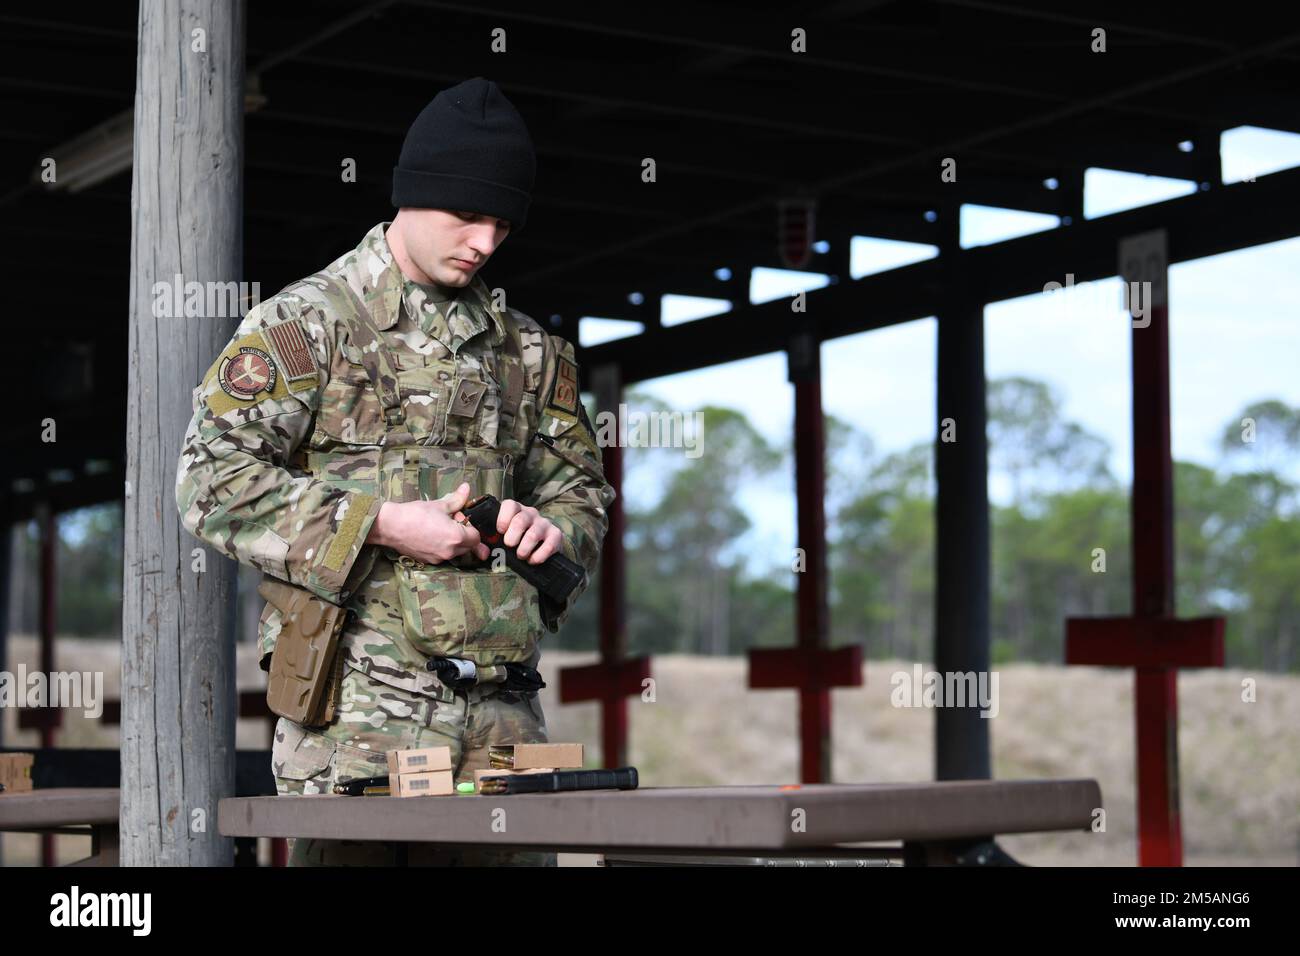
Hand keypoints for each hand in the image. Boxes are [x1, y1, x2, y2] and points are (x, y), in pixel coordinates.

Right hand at [366, 482, 490, 562]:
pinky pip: (443, 556)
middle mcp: (450, 552)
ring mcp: (439, 559)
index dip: (470, 526)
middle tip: (450, 522)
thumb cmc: (414, 514)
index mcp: (457, 537)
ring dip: (454, 542)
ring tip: (440, 528)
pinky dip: (442, 548)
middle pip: (468, 546)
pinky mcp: (428, 562)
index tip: (460, 518)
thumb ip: (457, 499)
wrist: (390, 526)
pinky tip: (431, 536)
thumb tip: (466, 488)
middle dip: (464, 535)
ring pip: (456, 552)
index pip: (476, 537)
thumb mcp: (439, 505)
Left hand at [495, 498, 563, 564]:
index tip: (500, 531)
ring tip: (521, 555)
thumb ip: (490, 538)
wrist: (541, 547)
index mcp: (516, 510)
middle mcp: (531, 514)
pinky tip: (532, 560)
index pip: (510, 505)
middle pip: (521, 520)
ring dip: (524, 549)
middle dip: (512, 537)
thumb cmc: (516, 541)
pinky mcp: (556, 535)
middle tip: (509, 546)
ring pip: (533, 534)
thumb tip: (481, 548)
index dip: (503, 518)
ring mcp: (544, 523)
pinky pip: (549, 545)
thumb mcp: (502, 535)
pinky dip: (539, 556)